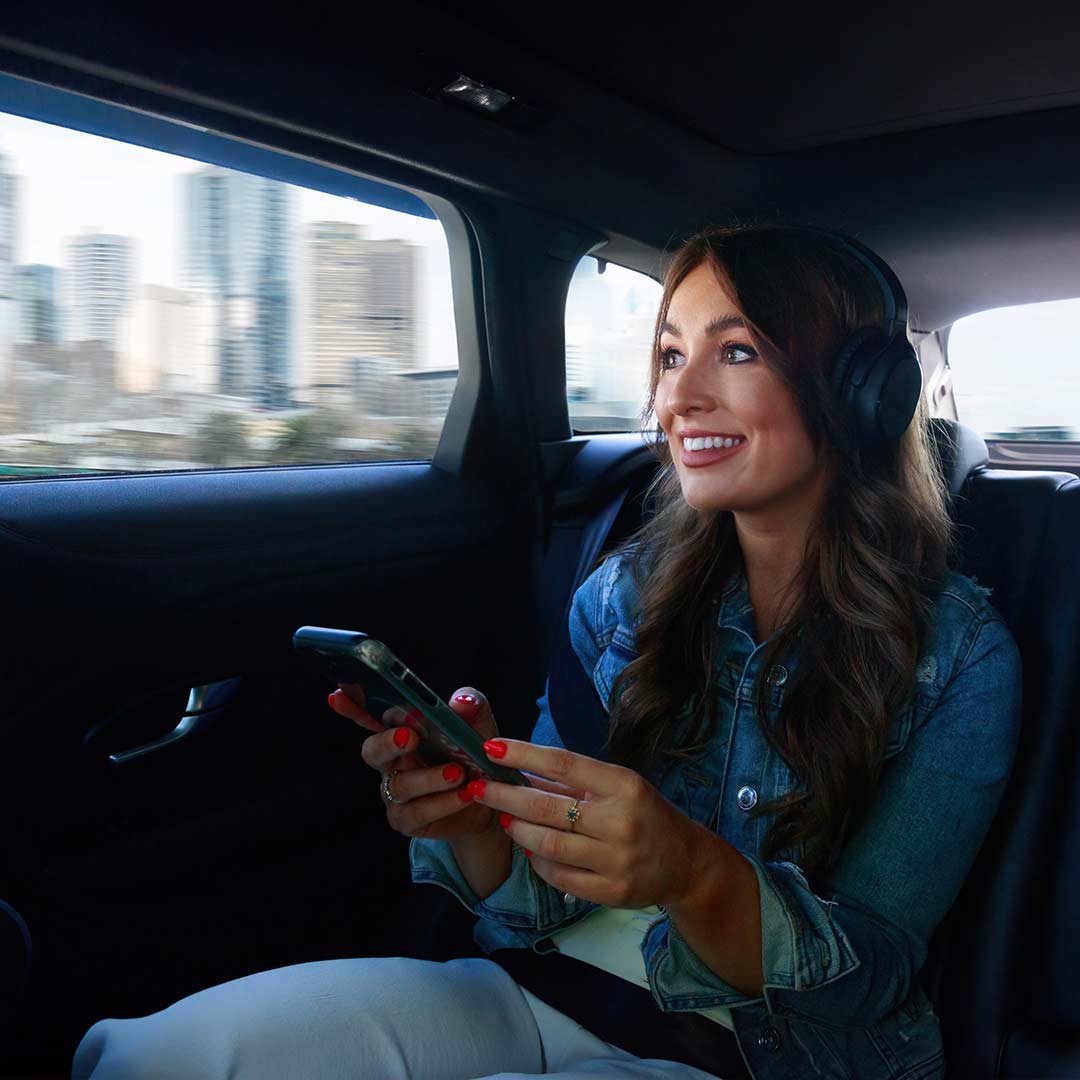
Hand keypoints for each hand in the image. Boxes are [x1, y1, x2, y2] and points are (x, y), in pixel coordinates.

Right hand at [328, 683, 498, 840]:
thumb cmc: (473, 754)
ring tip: (457, 773)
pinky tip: (464, 795)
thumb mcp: (477, 725)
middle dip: (388, 742)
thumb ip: (470, 707)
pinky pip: (416, 812)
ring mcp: (394, 791)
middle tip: (409, 737)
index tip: (338, 694)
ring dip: (429, 778)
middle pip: (373, 750)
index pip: (368, 714)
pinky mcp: (406, 819)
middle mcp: (391, 760)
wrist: (488, 799)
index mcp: (400, 730)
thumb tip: (461, 701)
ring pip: (400, 784)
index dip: (351, 705)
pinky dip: (442, 803)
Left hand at [467, 739, 707, 909]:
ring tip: (505, 819)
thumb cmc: (645, 814)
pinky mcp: (609, 891)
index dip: (524, 755)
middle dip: (505, 797)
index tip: (493, 748)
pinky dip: (537, 861)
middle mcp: (620, 821)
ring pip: (546, 844)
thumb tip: (521, 770)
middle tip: (479, 789)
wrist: (686, 863)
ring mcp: (615, 860)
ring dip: (518, 830)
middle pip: (547, 807)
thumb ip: (573, 783)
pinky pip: (557, 876)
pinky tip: (531, 848)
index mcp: (624, 785)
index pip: (564, 764)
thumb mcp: (619, 787)